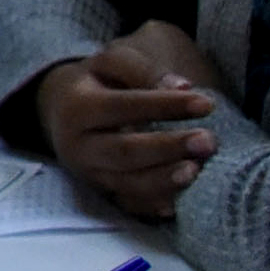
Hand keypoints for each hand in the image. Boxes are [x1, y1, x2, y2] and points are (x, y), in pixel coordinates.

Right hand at [33, 34, 217, 220]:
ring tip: (197, 170)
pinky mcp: (101, 193)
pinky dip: (153, 206)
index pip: (123, 106)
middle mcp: (78, 145)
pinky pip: (128, 205)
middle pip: (123, 151)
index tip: (206, 104)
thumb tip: (184, 87)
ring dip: (164, 180)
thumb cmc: (97, 83)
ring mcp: (89, 173)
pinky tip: (178, 203)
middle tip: (208, 141)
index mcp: (77, 107)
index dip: (164, 106)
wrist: (61, 113)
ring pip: (126, 183)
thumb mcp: (111, 64)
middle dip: (167, 148)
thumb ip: (143, 70)